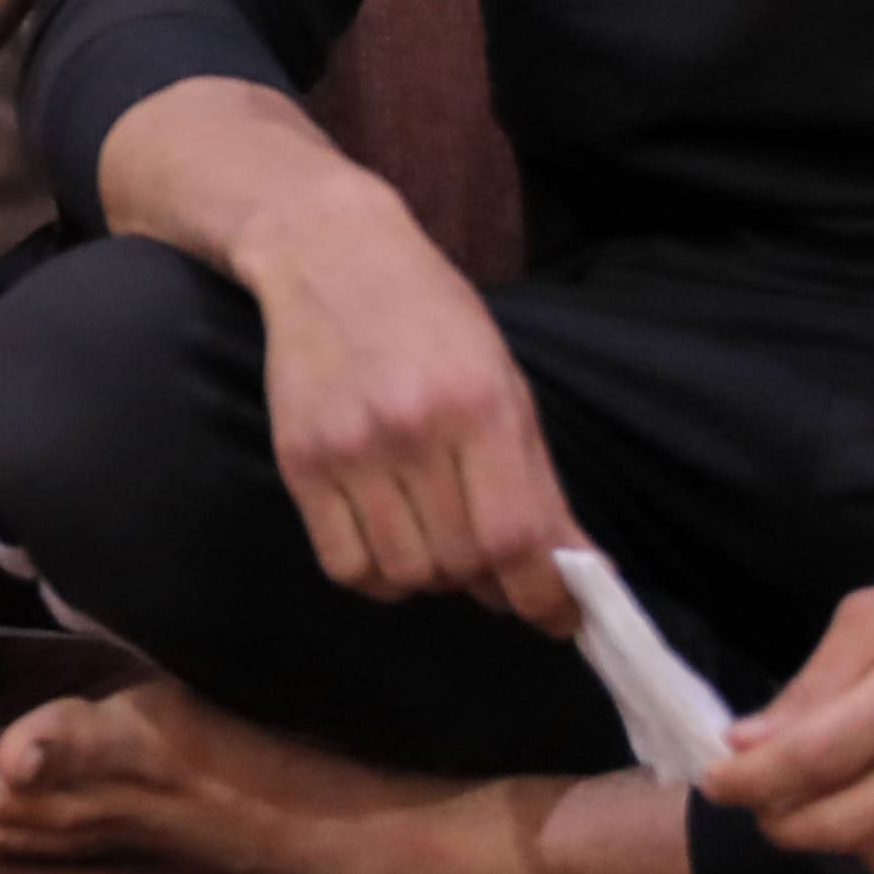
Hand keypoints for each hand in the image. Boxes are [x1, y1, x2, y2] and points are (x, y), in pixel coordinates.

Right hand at [244, 187, 582, 630]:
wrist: (329, 255)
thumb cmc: (433, 318)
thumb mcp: (504, 383)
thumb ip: (537, 480)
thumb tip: (575, 571)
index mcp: (479, 405)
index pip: (516, 535)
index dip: (543, 593)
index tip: (557, 618)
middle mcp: (411, 430)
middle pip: (461, 562)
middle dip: (489, 584)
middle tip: (494, 570)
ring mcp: (348, 447)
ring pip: (404, 572)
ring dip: (433, 579)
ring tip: (439, 544)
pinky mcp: (299, 460)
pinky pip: (343, 563)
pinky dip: (377, 576)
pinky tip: (391, 545)